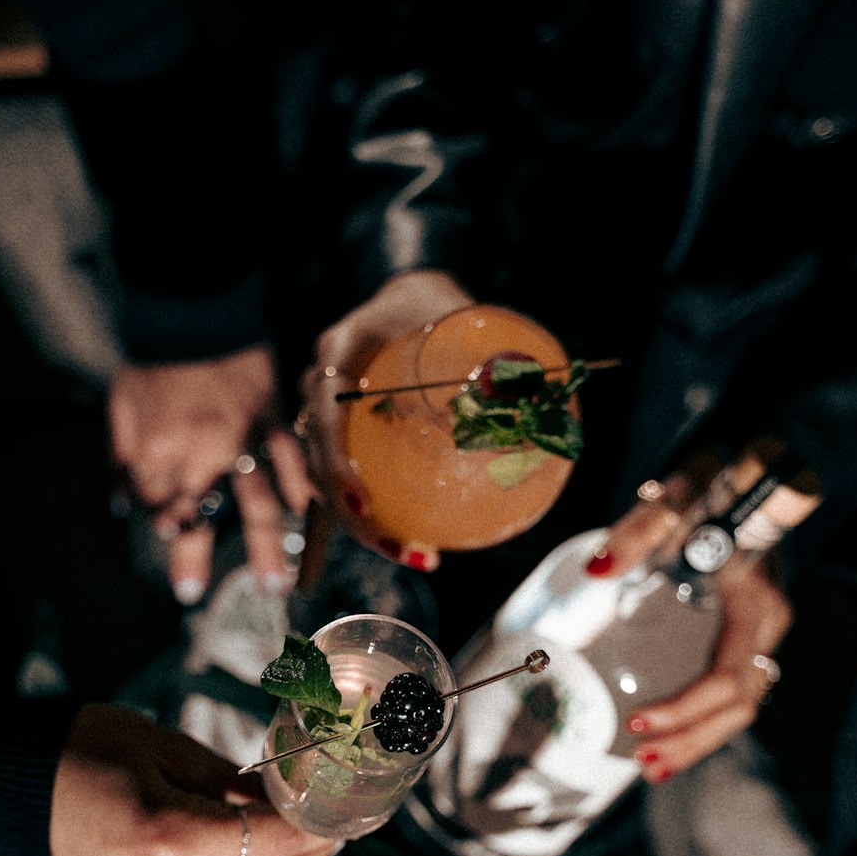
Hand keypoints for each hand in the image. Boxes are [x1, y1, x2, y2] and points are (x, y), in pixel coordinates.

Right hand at [50, 703, 333, 855]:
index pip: (266, 842)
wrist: (2, 783)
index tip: (340, 817)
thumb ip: (227, 781)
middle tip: (328, 837)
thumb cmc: (79, 746)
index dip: (311, 831)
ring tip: (291, 849)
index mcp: (167, 838)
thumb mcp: (162, 745)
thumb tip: (281, 798)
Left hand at [109, 348, 314, 602]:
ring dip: (264, 550)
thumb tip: (121, 505)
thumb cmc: (154, 356)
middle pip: (197, 517)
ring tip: (274, 587)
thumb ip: (120, 458)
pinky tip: (307, 515)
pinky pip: (290, 461)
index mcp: (156, 450)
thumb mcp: (121, 404)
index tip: (162, 513)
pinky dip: (302, 488)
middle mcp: (199, 454)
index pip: (152, 500)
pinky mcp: (271, 419)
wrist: (193, 306)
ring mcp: (240, 440)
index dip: (154, 509)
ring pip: (256, 505)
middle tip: (190, 594)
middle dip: (190, 556)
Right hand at [298, 270, 472, 571]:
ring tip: (418, 555)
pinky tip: (417, 547)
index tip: (362, 502)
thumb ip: (485, 351)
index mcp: (339, 355)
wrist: (407, 300)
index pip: (326, 417)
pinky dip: (379, 517)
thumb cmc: (433, 306)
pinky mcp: (347, 440)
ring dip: (369, 527)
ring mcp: (329, 418)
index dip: (336, 465)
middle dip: (356, 519)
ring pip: (332, 484)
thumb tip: (534, 394)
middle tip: (404, 549)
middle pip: (322, 465)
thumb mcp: (454, 317)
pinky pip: (352, 485)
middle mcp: (322, 389)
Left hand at [585, 459, 790, 780]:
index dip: (685, 709)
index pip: (726, 677)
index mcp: (755, 604)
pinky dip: (702, 721)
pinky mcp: (742, 634)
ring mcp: (757, 634)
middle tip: (641, 762)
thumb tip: (597, 569)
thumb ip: (635, 534)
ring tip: (651, 765)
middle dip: (690, 739)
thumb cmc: (708, 486)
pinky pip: (732, 691)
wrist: (740, 469)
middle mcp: (765, 627)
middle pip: (738, 705)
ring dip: (698, 740)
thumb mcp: (670, 503)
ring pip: (741, 706)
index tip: (637, 722)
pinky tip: (668, 736)